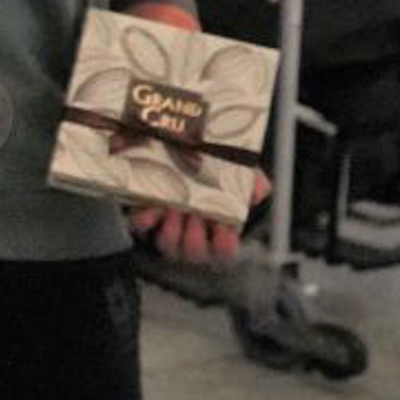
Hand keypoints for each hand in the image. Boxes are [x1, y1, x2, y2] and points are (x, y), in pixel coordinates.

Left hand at [128, 171, 271, 266]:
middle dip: (195, 238)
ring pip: (167, 245)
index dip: (224, 246)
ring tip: (175, 209)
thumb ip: (255, 183)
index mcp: (218, 227)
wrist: (184, 146)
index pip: (224, 252)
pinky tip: (153, 205)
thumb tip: (258, 192)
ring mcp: (168, 225)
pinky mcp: (146, 214)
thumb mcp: (242, 172)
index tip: (224, 229)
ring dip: (172, 230)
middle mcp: (193, 232)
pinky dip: (145, 218)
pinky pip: (141, 226)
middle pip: (194, 253)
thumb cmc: (216, 168)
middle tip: (196, 216)